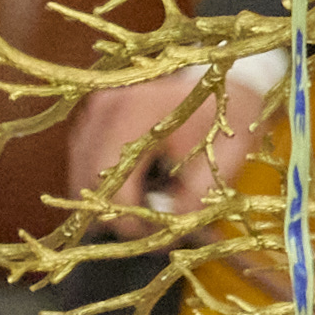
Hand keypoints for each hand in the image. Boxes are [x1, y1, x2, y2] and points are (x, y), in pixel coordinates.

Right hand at [65, 56, 272, 226]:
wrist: (228, 76)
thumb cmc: (232, 113)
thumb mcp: (227, 156)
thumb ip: (197, 195)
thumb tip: (169, 229)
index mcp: (132, 114)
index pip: (109, 184)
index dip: (128, 220)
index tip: (154, 238)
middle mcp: (103, 109)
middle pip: (88, 184)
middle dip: (118, 214)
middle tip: (153, 231)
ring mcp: (93, 112)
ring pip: (83, 178)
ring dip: (111, 199)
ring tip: (154, 204)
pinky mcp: (93, 119)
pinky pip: (86, 165)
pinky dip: (108, 184)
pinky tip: (142, 184)